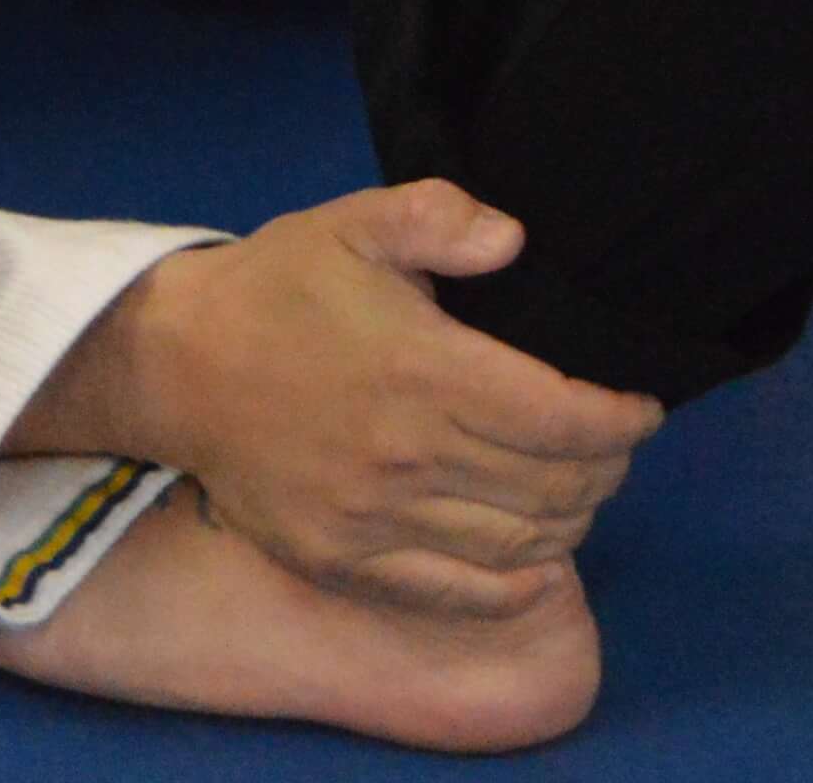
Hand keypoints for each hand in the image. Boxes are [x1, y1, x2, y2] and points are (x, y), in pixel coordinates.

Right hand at [19, 188, 664, 615]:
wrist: (173, 364)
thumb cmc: (275, 287)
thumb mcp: (354, 222)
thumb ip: (441, 218)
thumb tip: (514, 240)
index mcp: (423, 369)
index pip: (564, 419)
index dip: (622, 421)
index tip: (639, 407)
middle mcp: (408, 455)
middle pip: (556, 488)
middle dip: (607, 467)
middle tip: (612, 443)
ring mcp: (374, 520)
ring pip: (519, 545)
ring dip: (571, 520)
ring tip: (577, 488)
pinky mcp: (344, 561)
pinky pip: (458, 594)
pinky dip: (517, 583)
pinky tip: (537, 558)